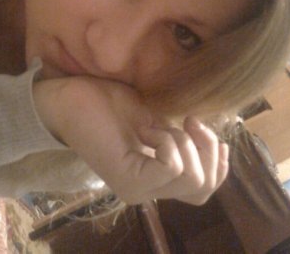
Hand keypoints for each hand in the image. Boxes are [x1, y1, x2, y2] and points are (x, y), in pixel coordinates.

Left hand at [33, 76, 228, 204]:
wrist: (71, 98)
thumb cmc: (109, 103)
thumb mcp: (157, 119)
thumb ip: (180, 137)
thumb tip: (216, 144)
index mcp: (154, 178)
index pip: (201, 192)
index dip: (218, 167)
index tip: (218, 139)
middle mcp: (146, 191)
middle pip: (202, 189)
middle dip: (205, 149)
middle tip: (188, 121)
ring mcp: (137, 189)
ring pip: (190, 178)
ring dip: (182, 141)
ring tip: (155, 124)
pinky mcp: (127, 179)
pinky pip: (171, 166)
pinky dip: (167, 140)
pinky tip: (146, 127)